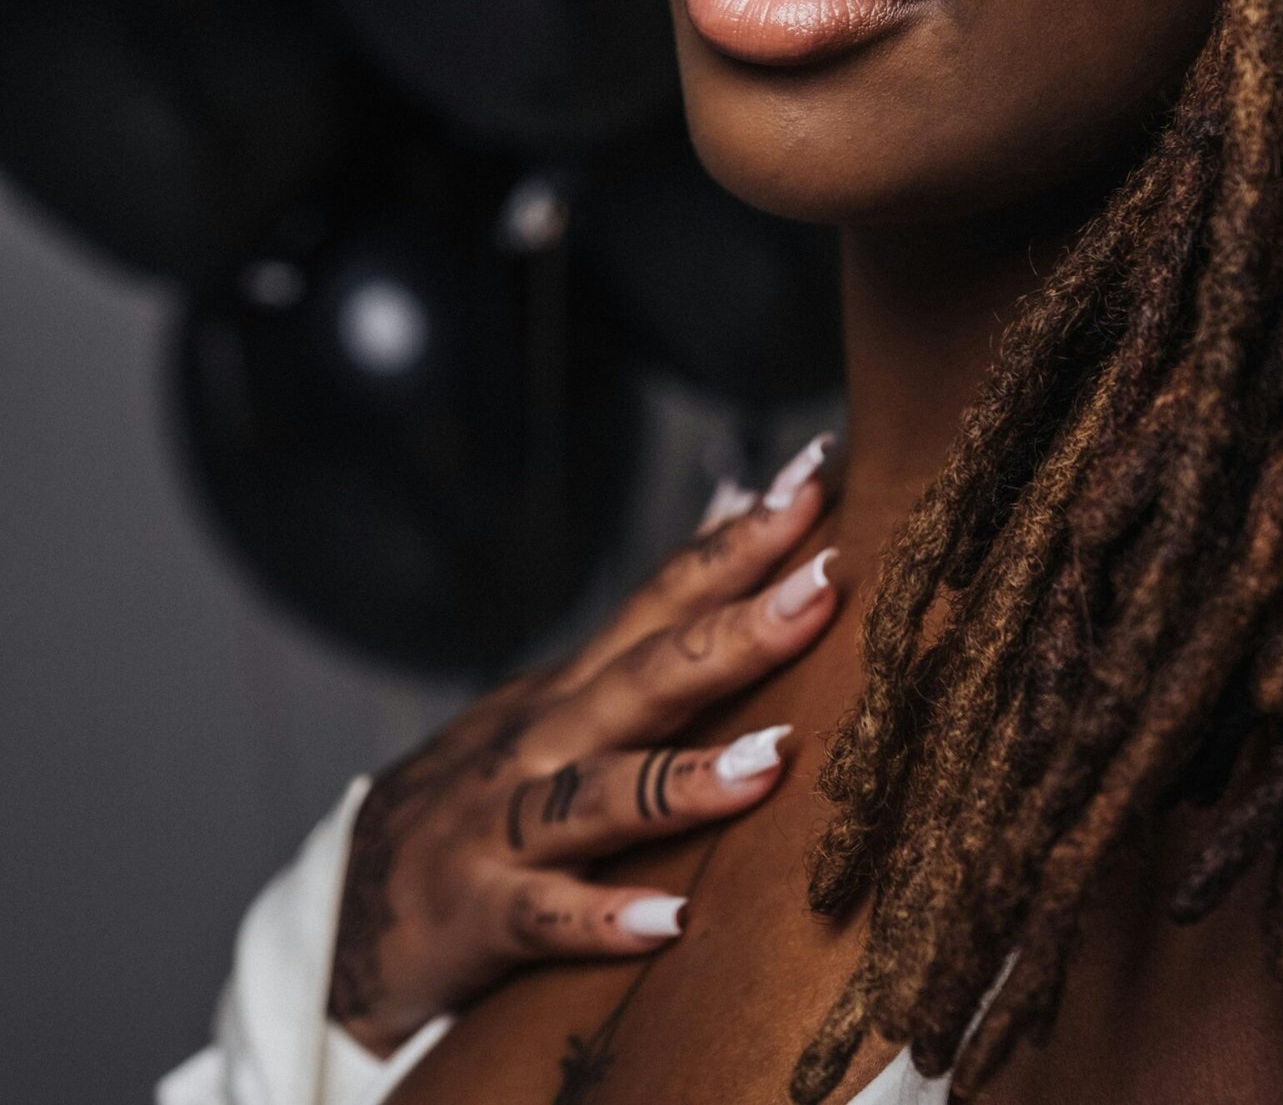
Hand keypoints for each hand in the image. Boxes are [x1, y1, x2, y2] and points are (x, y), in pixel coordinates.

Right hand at [327, 435, 838, 1055]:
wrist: (343, 913)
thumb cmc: (485, 797)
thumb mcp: (563, 703)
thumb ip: (651, 633)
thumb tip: (734, 521)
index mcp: (577, 687)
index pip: (667, 594)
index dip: (743, 535)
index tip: (817, 472)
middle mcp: (544, 739)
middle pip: (649, 673)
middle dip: (740, 627)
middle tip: (827, 582)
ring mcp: (505, 823)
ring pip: (600, 792)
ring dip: (687, 777)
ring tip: (773, 760)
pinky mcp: (478, 914)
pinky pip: (545, 917)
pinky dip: (601, 916)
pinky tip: (669, 921)